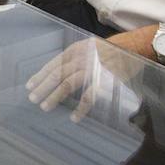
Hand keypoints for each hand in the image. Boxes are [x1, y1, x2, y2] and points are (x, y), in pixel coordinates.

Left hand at [25, 35, 142, 121]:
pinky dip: (81, 108)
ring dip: (55, 96)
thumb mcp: (89, 48)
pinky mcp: (104, 81)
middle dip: (43, 87)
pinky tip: (74, 117)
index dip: (40, 75)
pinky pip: (89, 96)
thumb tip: (59, 72)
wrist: (135, 48)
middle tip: (33, 98)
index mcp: (76, 50)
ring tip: (45, 107)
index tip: (30, 85)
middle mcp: (81, 58)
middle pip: (57, 74)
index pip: (54, 64)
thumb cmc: (111, 50)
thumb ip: (76, 58)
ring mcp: (92, 69)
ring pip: (68, 84)